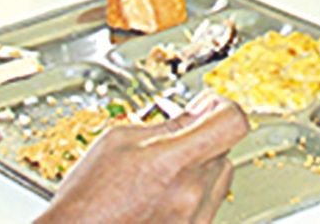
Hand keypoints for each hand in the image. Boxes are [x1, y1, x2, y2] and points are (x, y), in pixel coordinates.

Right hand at [41, 93, 247, 223]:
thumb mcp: (119, 141)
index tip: (209, 106)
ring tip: (165, 172)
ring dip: (202, 168)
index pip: (232, 123)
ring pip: (220, 178)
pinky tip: (164, 193)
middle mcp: (191, 194)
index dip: (223, 108)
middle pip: (226, 149)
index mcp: (173, 162)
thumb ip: (167, 125)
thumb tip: (197, 112)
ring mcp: (193, 220)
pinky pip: (208, 205)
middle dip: (205, 139)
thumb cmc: (86, 199)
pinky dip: (194, 194)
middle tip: (178, 139)